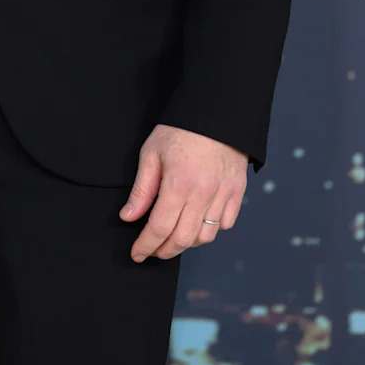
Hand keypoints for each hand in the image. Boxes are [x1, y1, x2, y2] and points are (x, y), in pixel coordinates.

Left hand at [119, 124, 247, 260]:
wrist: (215, 111)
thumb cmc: (180, 129)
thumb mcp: (152, 153)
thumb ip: (142, 189)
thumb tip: (129, 217)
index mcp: (178, 184)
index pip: (159, 228)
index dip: (146, 245)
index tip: (136, 253)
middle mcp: (203, 194)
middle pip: (183, 239)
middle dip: (164, 251)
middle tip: (152, 250)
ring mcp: (223, 194)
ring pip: (205, 236)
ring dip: (187, 243)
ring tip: (173, 237)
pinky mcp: (236, 191)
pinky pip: (225, 224)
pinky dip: (211, 229)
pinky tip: (197, 222)